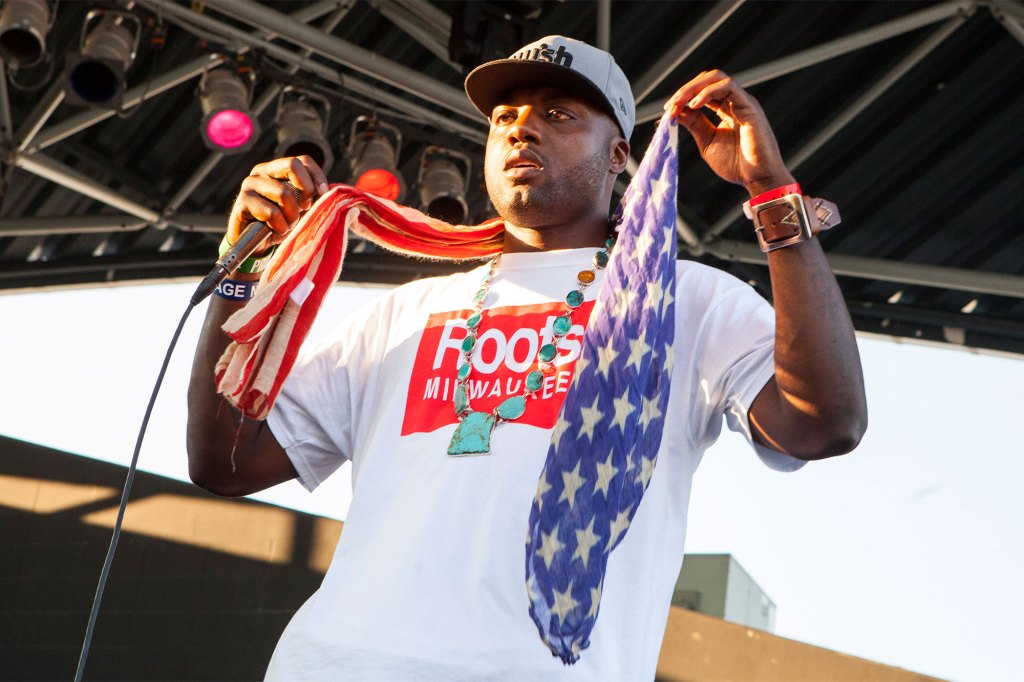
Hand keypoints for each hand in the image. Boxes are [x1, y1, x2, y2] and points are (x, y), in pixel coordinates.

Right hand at [227, 155, 329, 249]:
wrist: (255, 244)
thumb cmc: (280, 222)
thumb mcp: (299, 207)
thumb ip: (310, 195)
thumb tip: (325, 191)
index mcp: (275, 169)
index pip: (303, 160)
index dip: (317, 177)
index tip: (323, 195)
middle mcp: (261, 172)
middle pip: (292, 165)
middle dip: (306, 190)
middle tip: (304, 209)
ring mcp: (249, 186)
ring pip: (284, 193)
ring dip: (292, 215)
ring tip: (288, 224)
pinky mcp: (242, 203)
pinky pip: (272, 213)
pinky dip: (280, 226)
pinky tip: (275, 230)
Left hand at [665, 70, 794, 196]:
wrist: (758, 179)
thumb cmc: (736, 165)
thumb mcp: (707, 141)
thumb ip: (694, 124)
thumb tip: (675, 111)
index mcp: (726, 110)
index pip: (702, 92)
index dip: (683, 97)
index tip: (667, 110)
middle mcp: (735, 102)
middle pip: (708, 80)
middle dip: (686, 89)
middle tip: (670, 105)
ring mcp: (743, 102)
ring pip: (717, 78)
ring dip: (693, 88)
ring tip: (679, 104)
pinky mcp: (749, 106)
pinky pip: (728, 87)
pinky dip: (707, 93)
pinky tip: (694, 105)